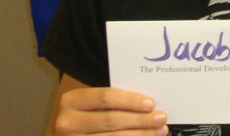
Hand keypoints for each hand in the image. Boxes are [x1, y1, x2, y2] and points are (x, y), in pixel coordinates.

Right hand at [50, 85, 167, 135]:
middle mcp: (68, 123)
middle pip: (112, 120)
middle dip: (140, 119)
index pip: (106, 98)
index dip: (130, 101)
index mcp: (71, 101)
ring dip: (141, 134)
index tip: (151, 103)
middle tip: (161, 117)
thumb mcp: (89, 104)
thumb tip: (147, 104)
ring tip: (159, 130)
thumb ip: (110, 102)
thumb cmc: (83, 116)